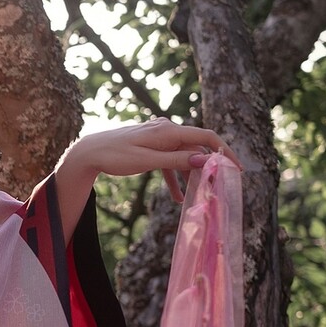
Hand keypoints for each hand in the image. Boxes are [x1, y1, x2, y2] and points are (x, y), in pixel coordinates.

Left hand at [63, 117, 240, 202]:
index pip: (205, 136)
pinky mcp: (151, 145)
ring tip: (198, 194)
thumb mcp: (147, 161)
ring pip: (183, 155)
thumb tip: (203, 158)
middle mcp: (166, 129)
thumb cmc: (115, 156)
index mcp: (168, 130)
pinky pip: (169, 160)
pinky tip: (177, 197)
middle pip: (196, 146)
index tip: (236, 167)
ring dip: (191, 174)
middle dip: (208, 165)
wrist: (89, 152)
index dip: (224, 150)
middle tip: (219, 185)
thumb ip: (176, 160)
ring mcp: (158, 136)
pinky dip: (174, 176)